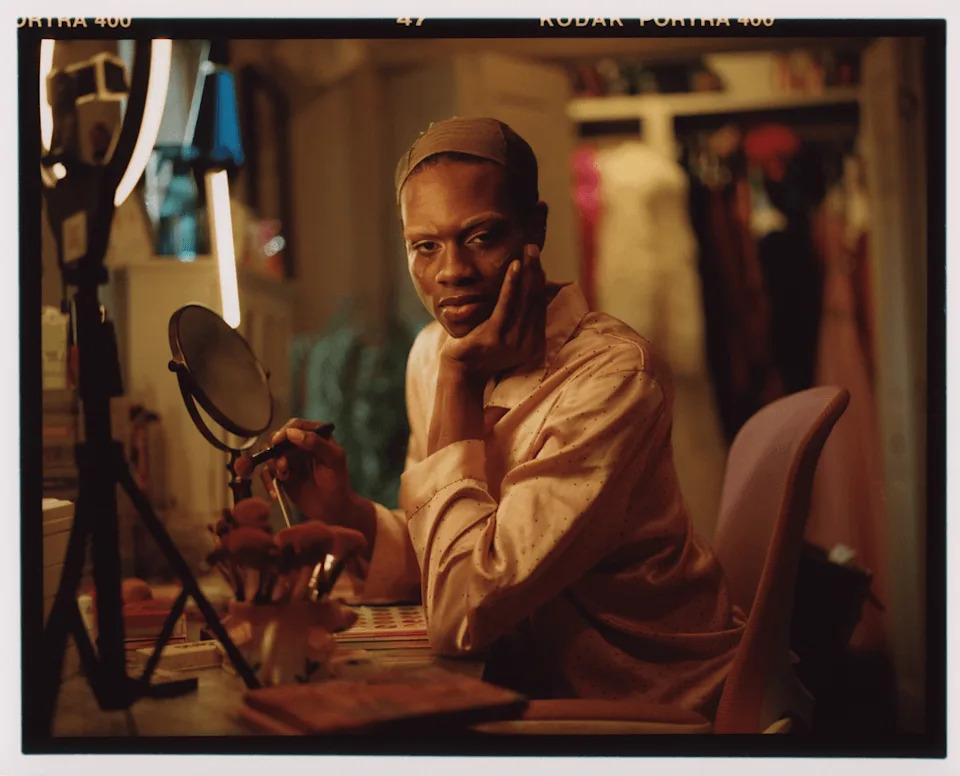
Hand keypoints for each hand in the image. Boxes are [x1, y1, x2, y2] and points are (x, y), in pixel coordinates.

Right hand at [246, 419, 356, 527]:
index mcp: (315, 436)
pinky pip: (266, 473)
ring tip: (284, 477)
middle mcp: (300, 445)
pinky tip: (276, 493)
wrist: (333, 508)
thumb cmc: (337, 482)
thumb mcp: (333, 460)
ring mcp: (289, 459)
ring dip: (272, 465)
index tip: (278, 442)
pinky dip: (267, 482)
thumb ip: (316, 443)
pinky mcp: (281, 475)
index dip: (285, 431)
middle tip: (283, 466)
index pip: (296, 425)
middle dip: (275, 450)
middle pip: (277, 438)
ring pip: (269, 454)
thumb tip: (292, 433)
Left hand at [440, 244, 545, 382]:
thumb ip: (518, 318)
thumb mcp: (505, 334)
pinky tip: (514, 266)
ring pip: (524, 299)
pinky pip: (506, 305)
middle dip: (535, 271)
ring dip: (527, 272)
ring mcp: (512, 341)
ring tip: (528, 252)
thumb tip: (527, 292)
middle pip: (534, 299)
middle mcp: (527, 343)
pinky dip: (511, 284)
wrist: (461, 372)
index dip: (539, 281)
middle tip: (533, 248)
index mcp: (533, 343)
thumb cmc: (481, 350)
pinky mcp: (495, 337)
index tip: (537, 260)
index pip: (539, 305)